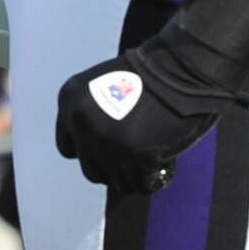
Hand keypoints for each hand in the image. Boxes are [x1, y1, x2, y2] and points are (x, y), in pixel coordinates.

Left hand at [51, 0, 248, 193]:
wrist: (181, 66)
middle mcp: (80, 121)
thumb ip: (93, 115)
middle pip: (90, 170)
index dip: (90, 153)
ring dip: (134, 176)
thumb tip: (95, 153)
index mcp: (70, 100)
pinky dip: (153, 180)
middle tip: (134, 160)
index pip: (67, 148)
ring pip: (115, 181)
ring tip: (151, 163)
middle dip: (113, 169)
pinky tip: (164, 166)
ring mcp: (104, 140)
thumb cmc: (151, 75)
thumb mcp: (104, 87)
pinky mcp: (132, 155)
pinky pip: (140, 184)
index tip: (109, 150)